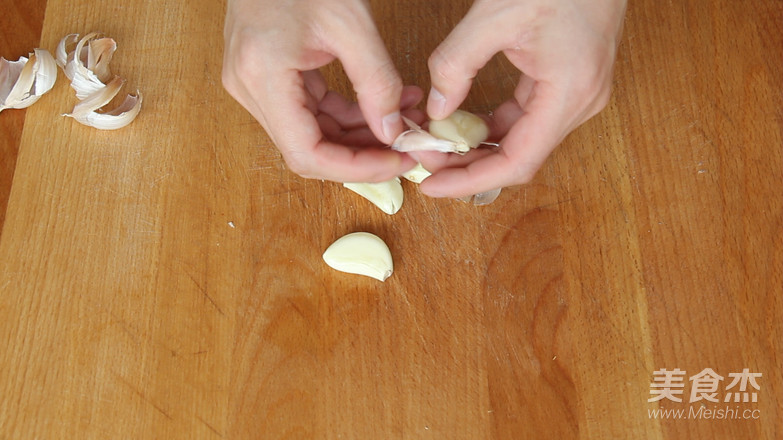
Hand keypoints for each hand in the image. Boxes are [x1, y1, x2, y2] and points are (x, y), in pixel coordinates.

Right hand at [222, 0, 420, 181]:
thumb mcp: (351, 24)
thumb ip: (376, 83)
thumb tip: (394, 131)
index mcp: (262, 76)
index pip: (307, 153)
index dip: (355, 169)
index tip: (395, 163)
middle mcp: (249, 88)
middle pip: (309, 149)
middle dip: (363, 153)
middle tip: (408, 147)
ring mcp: (254, 84)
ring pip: (312, 133)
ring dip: (359, 135)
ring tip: (405, 121)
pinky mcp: (266, 77)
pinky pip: (309, 111)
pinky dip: (347, 114)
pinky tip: (384, 104)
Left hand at [416, 0, 626, 197]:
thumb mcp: (494, 15)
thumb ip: (456, 64)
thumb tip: (438, 108)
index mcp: (569, 93)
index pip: (517, 162)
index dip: (472, 181)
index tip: (434, 187)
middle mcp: (580, 103)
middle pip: (518, 157)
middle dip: (467, 165)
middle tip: (424, 158)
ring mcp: (578, 95)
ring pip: (523, 141)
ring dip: (479, 147)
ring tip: (437, 144)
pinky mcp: (569, 84)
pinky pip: (528, 119)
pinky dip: (494, 127)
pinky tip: (464, 126)